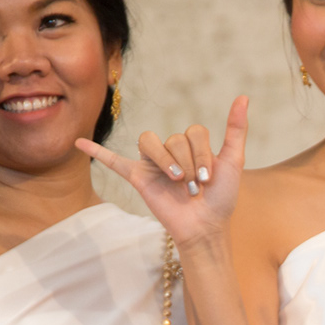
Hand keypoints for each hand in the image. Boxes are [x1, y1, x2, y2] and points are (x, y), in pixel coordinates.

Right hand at [80, 95, 247, 255]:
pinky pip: (113, 161)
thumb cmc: (221, 198)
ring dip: (166, 161)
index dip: (203, 153)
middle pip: (173, 137)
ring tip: (177, 181)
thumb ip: (236, 129)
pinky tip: (80, 143)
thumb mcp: (234, 160)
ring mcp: (153, 163)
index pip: (193, 132)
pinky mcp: (138, 178)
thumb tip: (244, 97)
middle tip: (195, 186)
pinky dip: (97, 151)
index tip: (211, 178)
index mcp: (192, 145)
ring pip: (150, 142)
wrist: (206, 227)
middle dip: (189, 161)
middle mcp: (171, 151)